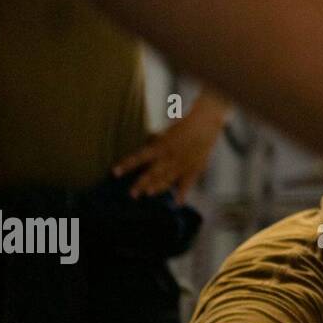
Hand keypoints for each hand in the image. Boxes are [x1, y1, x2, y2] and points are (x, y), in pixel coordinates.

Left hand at [113, 93, 228, 201]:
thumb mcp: (167, 131)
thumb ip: (157, 140)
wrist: (207, 120)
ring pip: (168, 178)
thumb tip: (148, 143)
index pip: (140, 157)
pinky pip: (188, 182)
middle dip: (142, 183)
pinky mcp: (195, 167)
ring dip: (158, 187)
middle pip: (153, 172)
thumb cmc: (185, 123)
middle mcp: (170, 156)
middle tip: (132, 194)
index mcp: (162, 146)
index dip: (127, 164)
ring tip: (148, 193)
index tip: (115, 172)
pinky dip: (183, 193)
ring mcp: (183, 163)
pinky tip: (178, 203)